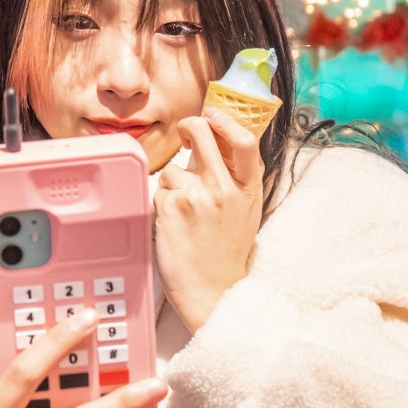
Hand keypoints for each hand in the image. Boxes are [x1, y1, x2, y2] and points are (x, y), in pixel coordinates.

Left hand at [152, 108, 265, 332]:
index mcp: (248, 190)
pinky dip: (161, 205)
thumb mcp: (245, 213)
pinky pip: (159, 192)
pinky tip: (174, 226)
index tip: (213, 114)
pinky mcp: (172, 208)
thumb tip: (213, 146)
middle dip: (189, 126)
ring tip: (183, 213)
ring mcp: (198, 196)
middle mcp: (225, 189)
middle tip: (185, 134)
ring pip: (173, 168)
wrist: (214, 293)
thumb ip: (234, 181)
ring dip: (172, 185)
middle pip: (203, 132)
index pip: (244, 140)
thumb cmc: (226, 255)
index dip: (226, 120)